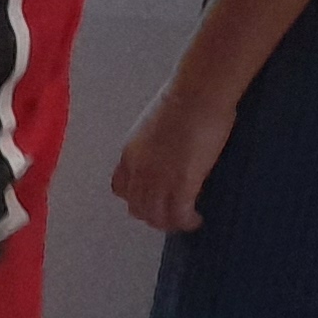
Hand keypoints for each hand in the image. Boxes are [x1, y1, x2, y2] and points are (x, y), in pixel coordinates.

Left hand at [113, 81, 235, 233]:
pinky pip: (179, 215)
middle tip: (173, 214)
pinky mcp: (182, 184)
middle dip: (155, 215)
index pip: (121, 190)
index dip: (137, 199)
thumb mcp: (152, 127)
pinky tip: (196, 219)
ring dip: (171, 222)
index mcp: (129, 155)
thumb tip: (164, 155)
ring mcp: (159, 179)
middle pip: (138, 208)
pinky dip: (187, 221)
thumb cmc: (182, 101)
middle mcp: (139, 171)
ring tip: (186, 219)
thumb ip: (152, 146)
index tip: (152, 199)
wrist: (197, 96)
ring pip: (157, 217)